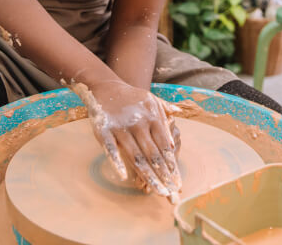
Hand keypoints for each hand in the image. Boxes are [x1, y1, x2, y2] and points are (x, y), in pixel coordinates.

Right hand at [70, 81, 181, 200]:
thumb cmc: (132, 98)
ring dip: (148, 176)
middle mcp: (139, 122)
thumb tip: (178, 117)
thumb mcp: (152, 99)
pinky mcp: (103, 129)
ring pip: (135, 156)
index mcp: (153, 116)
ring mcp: (120, 126)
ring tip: (158, 192)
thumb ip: (166, 110)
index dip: (171, 165)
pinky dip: (116, 162)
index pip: (165, 145)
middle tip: (171, 194)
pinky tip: (124, 177)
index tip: (177, 182)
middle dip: (163, 176)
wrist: (106, 86)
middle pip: (153, 154)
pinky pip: (110, 148)